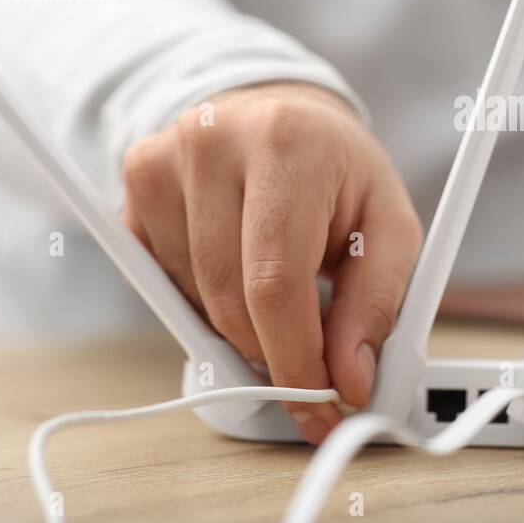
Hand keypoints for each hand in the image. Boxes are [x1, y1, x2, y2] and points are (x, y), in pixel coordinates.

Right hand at [120, 82, 422, 443]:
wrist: (286, 117)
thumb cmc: (342, 175)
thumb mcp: (389, 228)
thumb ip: (376, 304)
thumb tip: (350, 379)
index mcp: (286, 142)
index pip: (274, 282)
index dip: (294, 359)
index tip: (319, 405)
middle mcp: (211, 140)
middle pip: (228, 300)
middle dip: (271, 355)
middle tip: (310, 371)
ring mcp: (160, 160)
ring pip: (195, 299)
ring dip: (240, 324)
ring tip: (280, 286)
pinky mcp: (133, 184)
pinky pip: (163, 283)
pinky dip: (205, 300)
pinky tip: (239, 266)